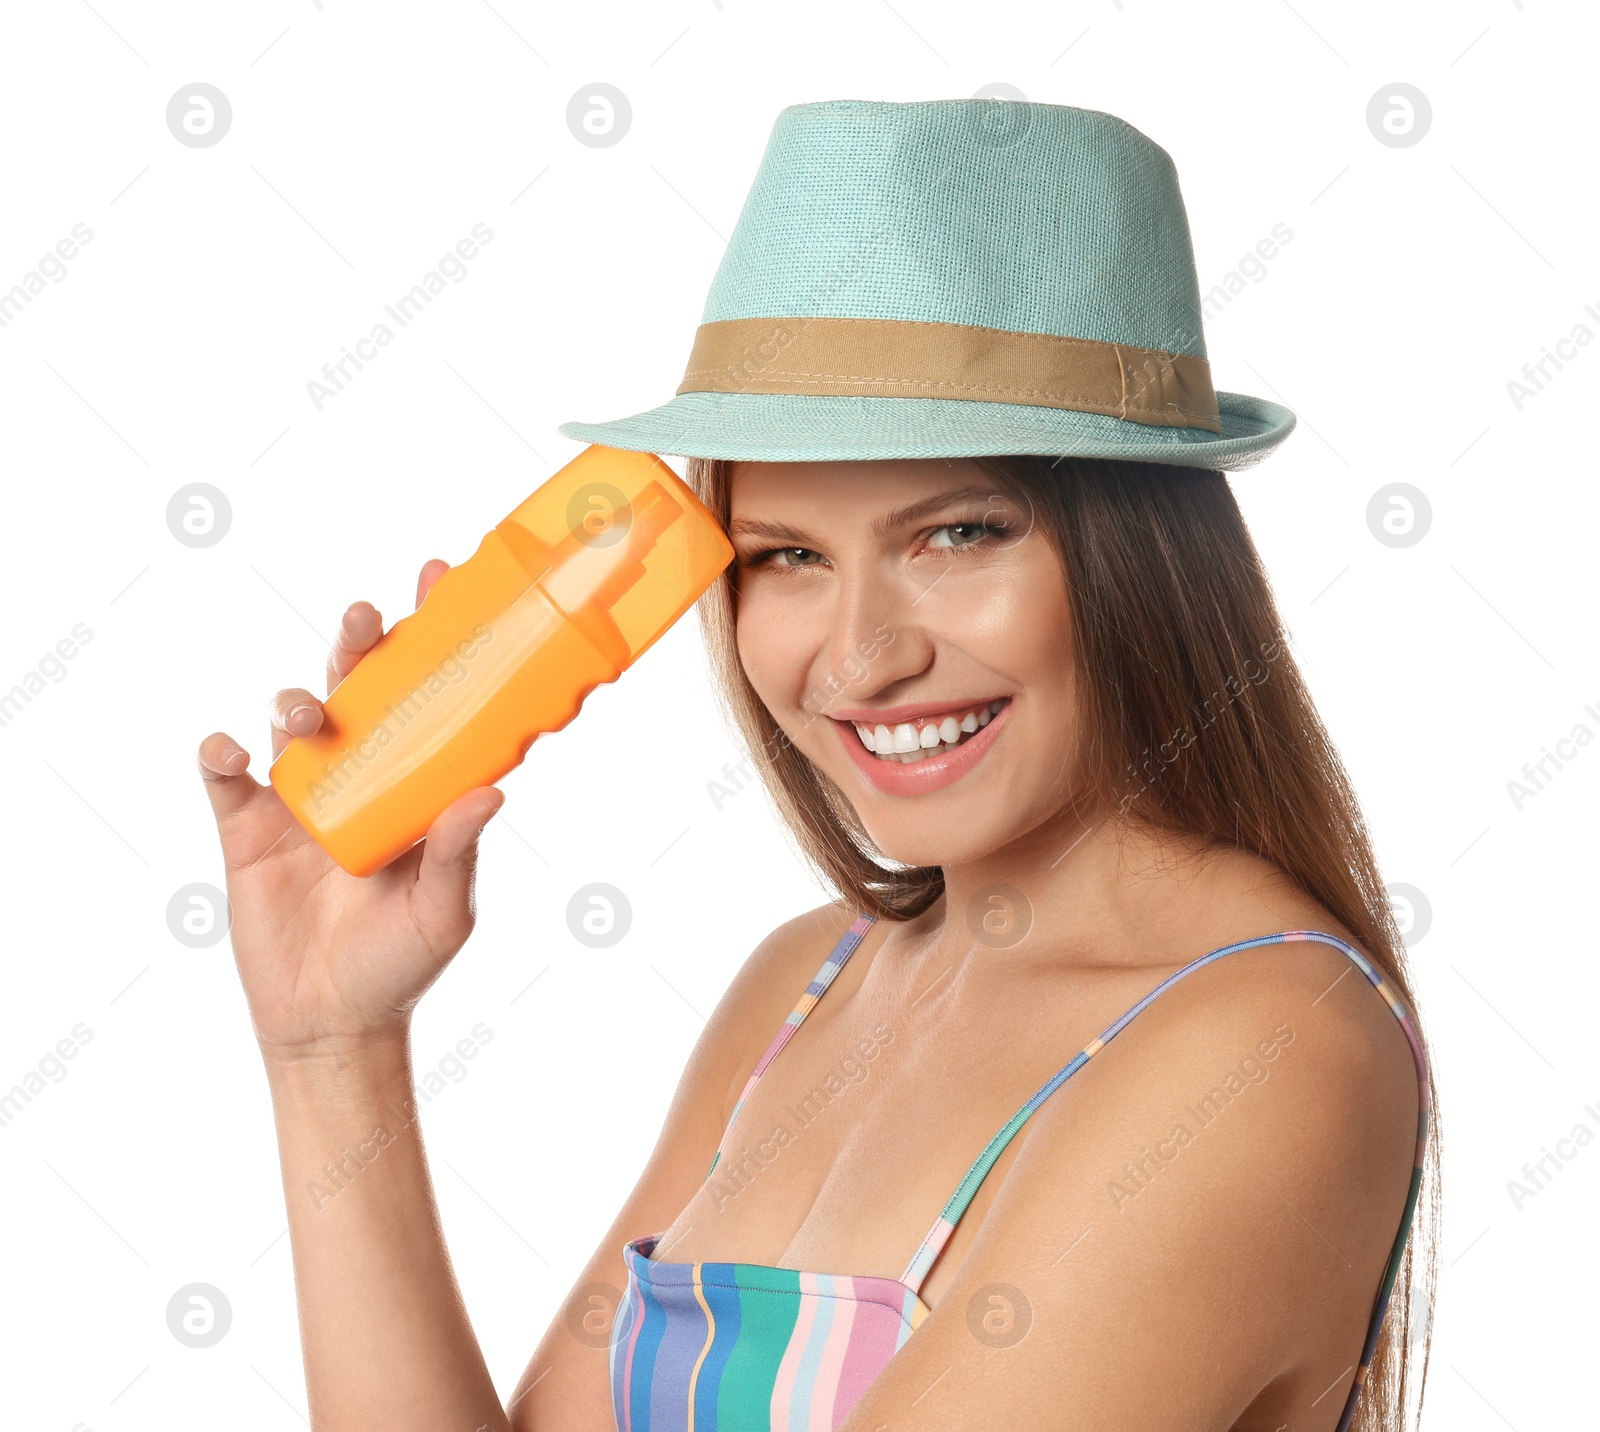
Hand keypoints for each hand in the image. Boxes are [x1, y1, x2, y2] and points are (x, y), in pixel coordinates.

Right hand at [197, 559, 504, 1064]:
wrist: (332, 1022)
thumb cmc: (402, 963)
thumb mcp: (445, 909)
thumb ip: (458, 849)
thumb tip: (494, 791)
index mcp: (419, 782)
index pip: (433, 695)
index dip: (434, 636)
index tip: (443, 579)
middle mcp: (364, 774)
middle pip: (361, 688)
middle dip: (362, 643)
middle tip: (368, 614)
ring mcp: (304, 796)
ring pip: (295, 720)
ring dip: (299, 700)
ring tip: (309, 716)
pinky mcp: (249, 828)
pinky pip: (225, 778)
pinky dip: (221, 755)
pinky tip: (230, 754)